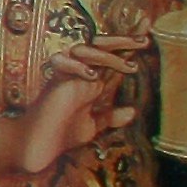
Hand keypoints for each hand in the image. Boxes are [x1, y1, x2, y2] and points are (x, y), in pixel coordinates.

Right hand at [0, 32, 149, 186]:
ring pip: (83, 50)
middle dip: (122, 41)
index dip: (128, 47)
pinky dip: (77, 65)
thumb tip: (132, 112)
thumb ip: (110, 116)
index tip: (148, 38)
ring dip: (107, 55)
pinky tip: (93, 76)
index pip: (111, 58)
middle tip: (145, 39)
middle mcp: (79, 75)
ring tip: (130, 67)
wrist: (38, 148)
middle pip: (99, 47)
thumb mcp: (93, 125)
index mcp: (91, 82)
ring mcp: (66, 77)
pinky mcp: (53, 83)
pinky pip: (62, 63)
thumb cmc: (61, 135)